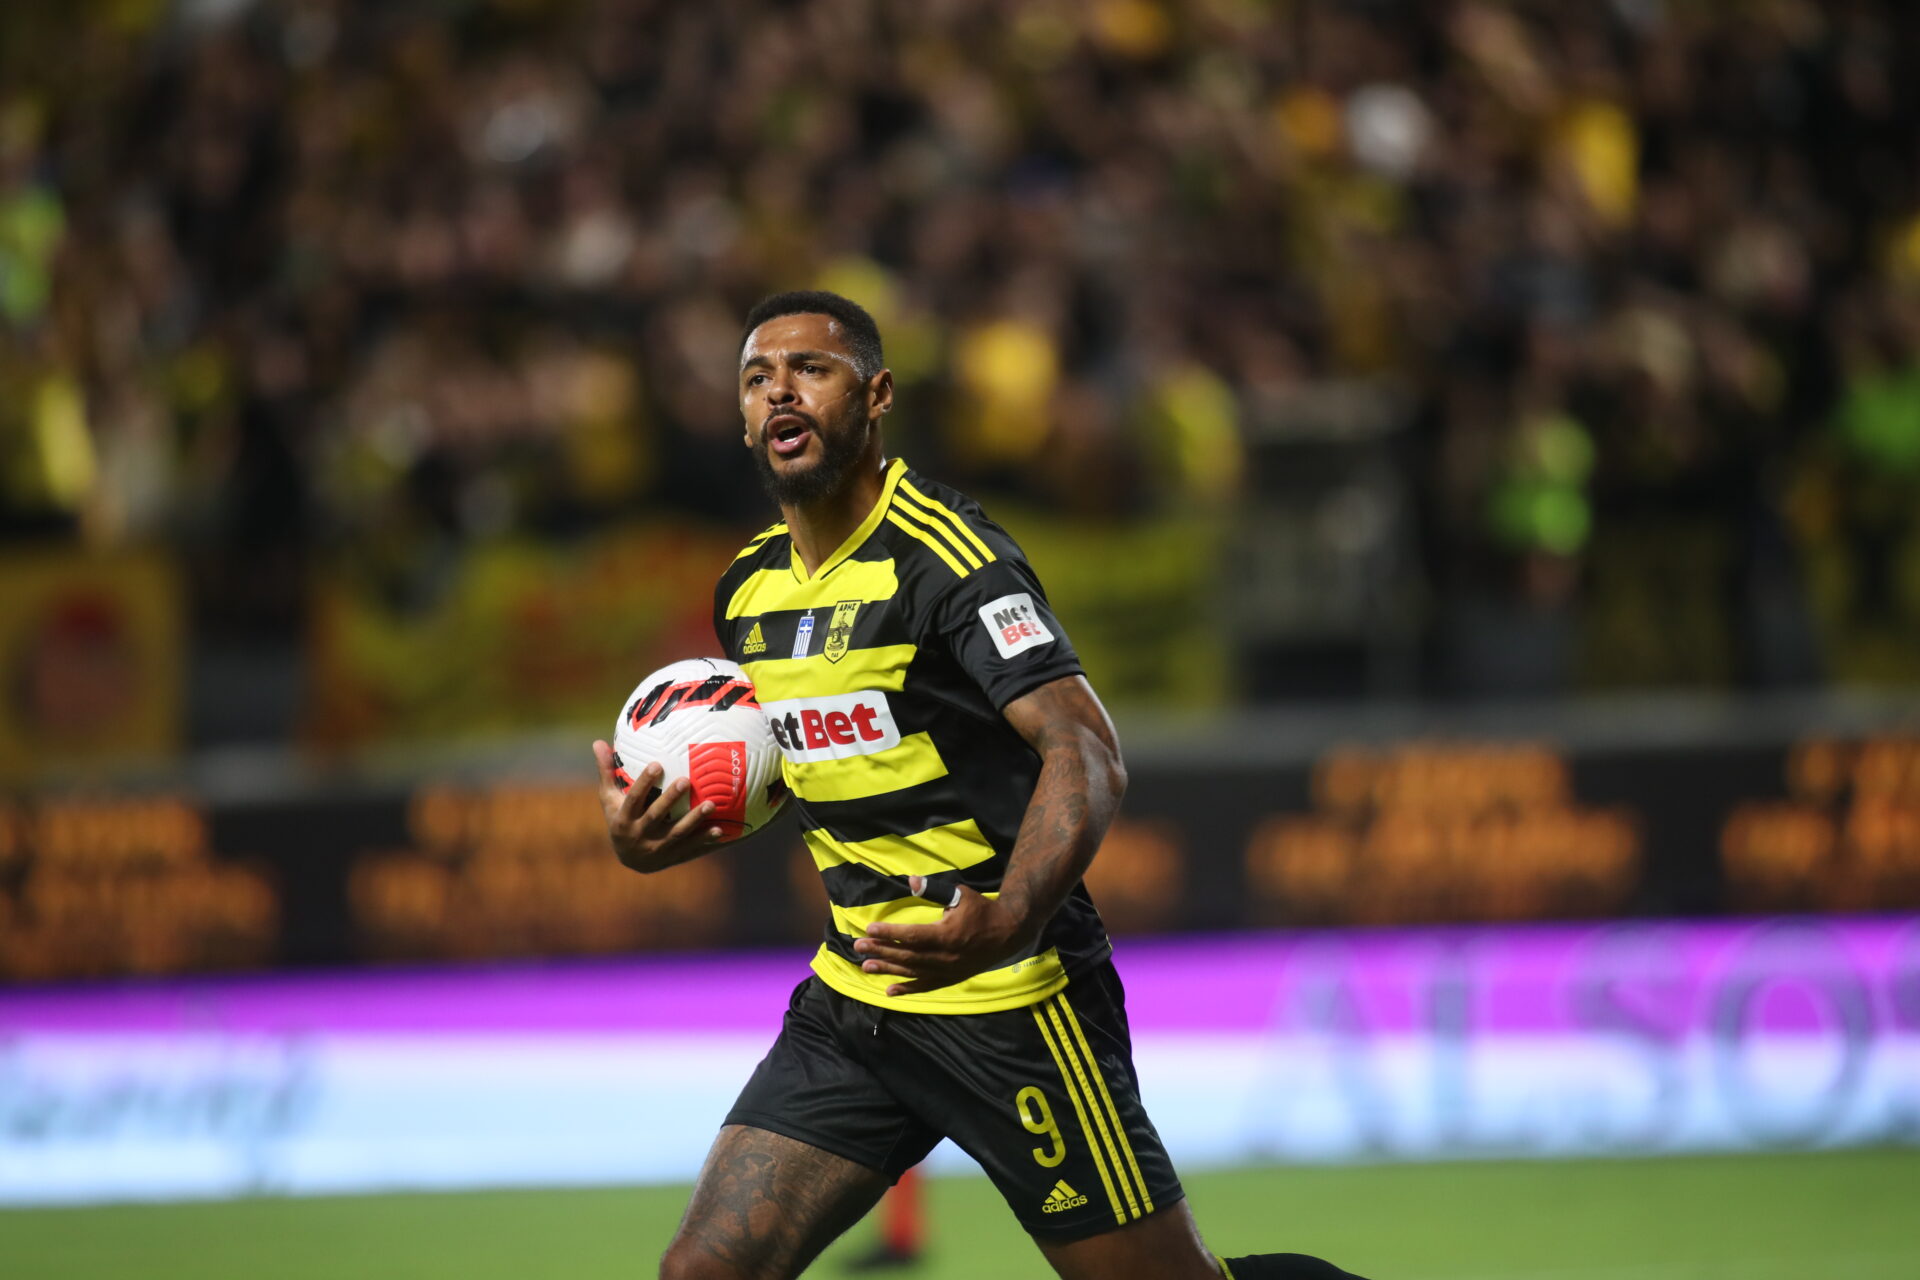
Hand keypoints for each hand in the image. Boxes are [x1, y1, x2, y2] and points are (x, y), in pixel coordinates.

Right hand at [592, 740, 726, 872]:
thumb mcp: (609, 799)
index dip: (644, 783)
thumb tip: (597, 742)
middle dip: (670, 799)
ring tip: (711, 804)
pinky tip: (720, 829)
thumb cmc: (620, 819)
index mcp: (623, 819)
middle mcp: (639, 835)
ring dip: (694, 819)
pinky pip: (691, 848)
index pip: (633, 799)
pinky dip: (705, 840)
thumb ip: (607, 772)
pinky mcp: (673, 856)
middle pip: (656, 815)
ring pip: (677, 833)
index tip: (657, 764)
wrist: (629, 860)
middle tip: (685, 780)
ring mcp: (657, 847)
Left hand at [853, 877, 1035, 996]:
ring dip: (888, 969)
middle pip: (908, 955)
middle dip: (881, 950)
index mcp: (947, 935)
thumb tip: (911, 881)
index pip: (912, 936)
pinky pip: (926, 986)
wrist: (1008, 933)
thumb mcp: (960, 895)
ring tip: (865, 966)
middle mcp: (945, 957)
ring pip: (913, 972)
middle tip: (858, 946)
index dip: (890, 934)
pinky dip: (907, 989)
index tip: (870, 929)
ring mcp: (948, 971)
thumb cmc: (982, 910)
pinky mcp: (950, 979)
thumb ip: (934, 890)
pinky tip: (889, 991)